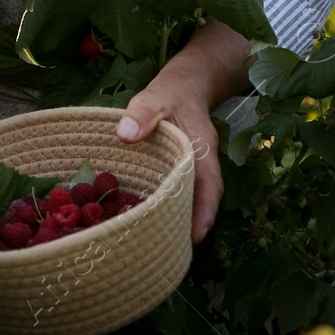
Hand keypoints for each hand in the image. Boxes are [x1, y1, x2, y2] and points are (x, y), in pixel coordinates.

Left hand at [117, 76, 222, 242]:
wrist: (187, 82)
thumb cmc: (172, 90)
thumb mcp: (156, 95)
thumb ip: (142, 111)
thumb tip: (125, 134)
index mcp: (202, 147)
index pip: (209, 185)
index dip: (204, 212)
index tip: (195, 237)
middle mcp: (203, 162)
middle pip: (203, 199)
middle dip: (192, 225)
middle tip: (173, 251)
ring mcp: (195, 166)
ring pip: (193, 197)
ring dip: (182, 218)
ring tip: (163, 243)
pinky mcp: (183, 168)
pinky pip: (182, 190)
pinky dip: (173, 205)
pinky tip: (155, 219)